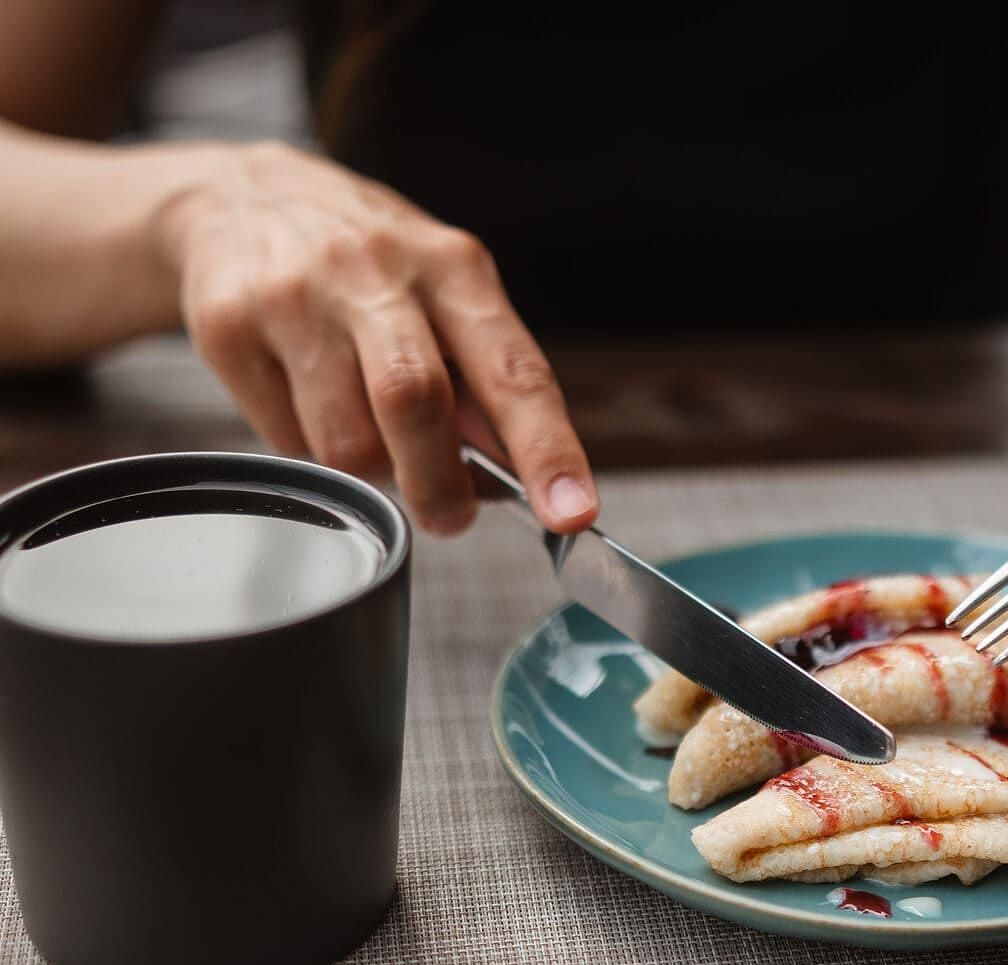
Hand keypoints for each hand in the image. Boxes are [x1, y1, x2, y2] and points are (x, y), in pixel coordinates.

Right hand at [154, 141, 595, 534]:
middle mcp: (374, 270)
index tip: (572, 512)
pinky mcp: (226, 327)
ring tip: (369, 441)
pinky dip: (310, 452)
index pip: (514, 370)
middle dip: (440, 484)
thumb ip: (483, 378)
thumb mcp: (442, 292)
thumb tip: (517, 475)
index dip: (547, 449)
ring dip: (371, 472)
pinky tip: (309, 408)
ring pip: (346, 440)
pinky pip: (284, 440)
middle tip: (448, 516)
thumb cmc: (367, 266)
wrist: (236, 198)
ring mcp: (294, 296)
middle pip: (415, 402)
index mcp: (452, 267)